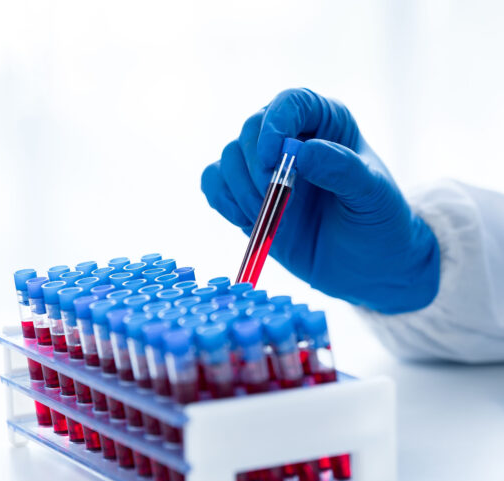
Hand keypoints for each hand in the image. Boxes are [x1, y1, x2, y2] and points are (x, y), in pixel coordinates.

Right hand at [201, 88, 439, 313]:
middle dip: (257, 169)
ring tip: (271, 219)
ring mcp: (264, 167)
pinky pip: (213, 183)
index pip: (291, 103)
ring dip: (242, 192)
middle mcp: (290, 138)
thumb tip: (300, 153)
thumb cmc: (378, 223)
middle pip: (250, 131)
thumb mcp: (373, 195)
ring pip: (229, 158)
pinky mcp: (244, 195)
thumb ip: (342, 169)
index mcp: (326, 123)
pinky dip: (222, 201)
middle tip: (276, 200)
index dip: (275, 124)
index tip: (273, 158)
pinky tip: (246, 221)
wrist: (366, 266)